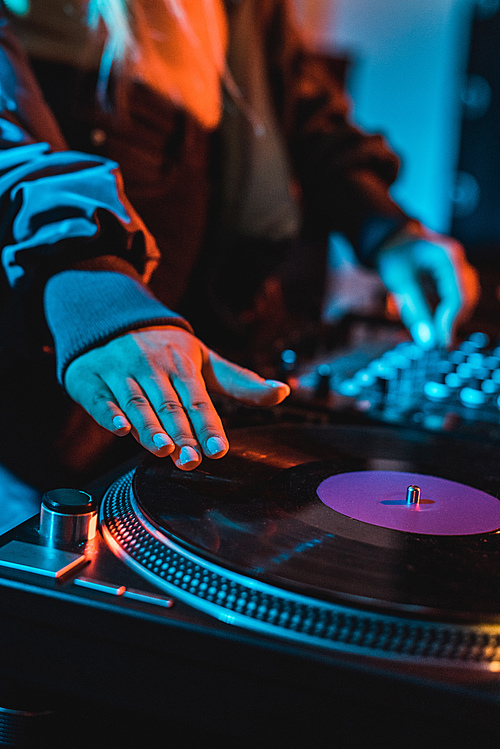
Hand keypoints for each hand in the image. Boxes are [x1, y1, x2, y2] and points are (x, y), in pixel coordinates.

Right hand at [64, 326, 289, 469]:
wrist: (109, 317)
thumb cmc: (165, 347)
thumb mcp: (203, 359)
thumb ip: (240, 381)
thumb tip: (285, 392)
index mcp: (181, 363)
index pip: (198, 399)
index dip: (208, 425)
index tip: (218, 449)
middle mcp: (150, 366)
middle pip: (168, 405)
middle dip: (180, 434)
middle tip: (191, 460)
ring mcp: (118, 370)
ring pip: (136, 403)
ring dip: (149, 427)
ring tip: (163, 450)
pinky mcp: (89, 378)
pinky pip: (99, 398)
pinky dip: (108, 413)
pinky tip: (120, 429)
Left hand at [375, 228, 479, 347]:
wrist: (388, 237)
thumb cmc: (392, 254)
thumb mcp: (398, 282)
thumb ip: (413, 311)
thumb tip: (427, 341)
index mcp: (447, 257)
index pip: (456, 296)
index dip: (449, 322)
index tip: (438, 343)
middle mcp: (457, 260)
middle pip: (466, 298)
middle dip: (453, 321)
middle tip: (437, 343)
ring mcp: (456, 266)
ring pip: (464, 298)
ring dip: (452, 318)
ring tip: (435, 335)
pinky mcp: (451, 274)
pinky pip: (456, 296)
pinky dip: (448, 311)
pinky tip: (435, 324)